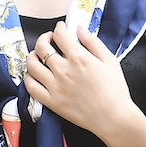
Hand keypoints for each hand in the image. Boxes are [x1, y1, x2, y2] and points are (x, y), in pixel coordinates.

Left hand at [23, 23, 145, 146]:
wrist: (114, 118)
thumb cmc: (115, 91)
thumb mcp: (110, 60)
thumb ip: (93, 42)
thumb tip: (79, 29)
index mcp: (79, 58)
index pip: (60, 35)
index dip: (59, 28)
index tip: (61, 28)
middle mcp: (63, 70)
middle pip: (42, 47)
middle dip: (44, 38)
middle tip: (49, 40)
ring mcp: (55, 87)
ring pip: (32, 65)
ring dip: (33, 55)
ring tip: (38, 55)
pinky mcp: (51, 101)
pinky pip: (31, 86)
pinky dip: (29, 77)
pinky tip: (35, 74)